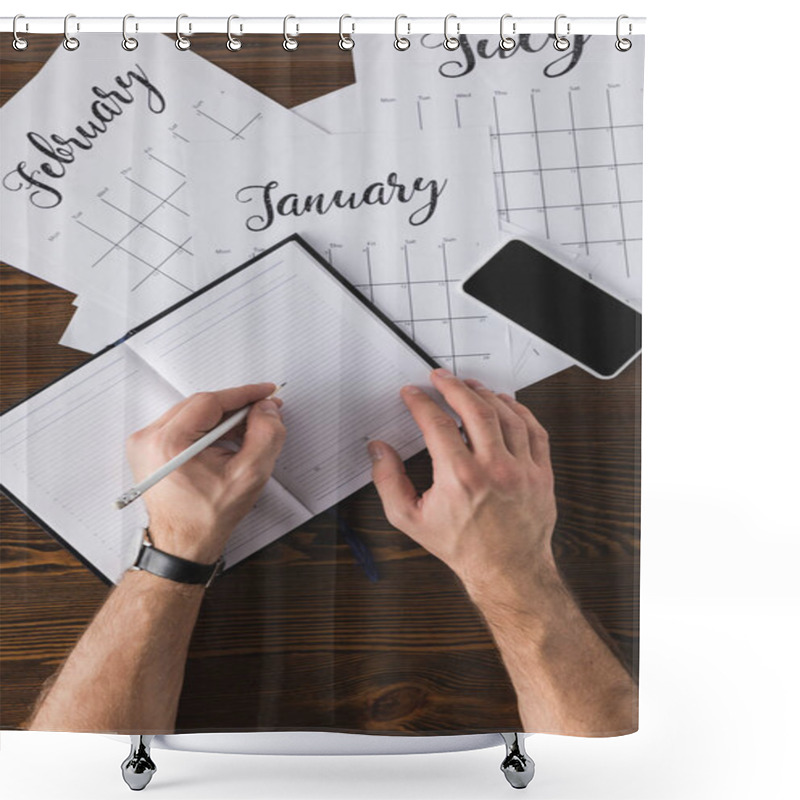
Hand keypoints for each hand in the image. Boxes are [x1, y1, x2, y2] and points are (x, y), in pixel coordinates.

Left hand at [126, 383, 285, 563]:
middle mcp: (150, 439)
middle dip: (235, 406)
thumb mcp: (249, 475)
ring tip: (248, 428)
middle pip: (201, 405)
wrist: (183, 543)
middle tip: (263, 410)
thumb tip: (266, 409)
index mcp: (169, 443)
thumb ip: (265, 435)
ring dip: (222, 417)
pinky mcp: (148, 449)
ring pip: (193, 413)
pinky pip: (183, 425)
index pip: (211, 401)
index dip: (243, 394)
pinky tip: (227, 438)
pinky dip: (207, 427)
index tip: (265, 393)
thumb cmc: (206, 517)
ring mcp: (145, 443)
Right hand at [368, 368, 558, 606]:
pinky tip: (506, 403)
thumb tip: (378, 450)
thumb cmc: (462, 547)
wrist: (508, 572)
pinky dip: (520, 411)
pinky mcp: (542, 473)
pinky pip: (535, 430)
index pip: (438, 424)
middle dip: (454, 386)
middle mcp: (494, 469)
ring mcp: (522, 469)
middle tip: (440, 377)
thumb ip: (388, 482)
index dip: (421, 402)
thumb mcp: (411, 520)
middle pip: (475, 409)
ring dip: (486, 394)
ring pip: (507, 415)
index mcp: (460, 478)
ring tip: (470, 386)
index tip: (413, 394)